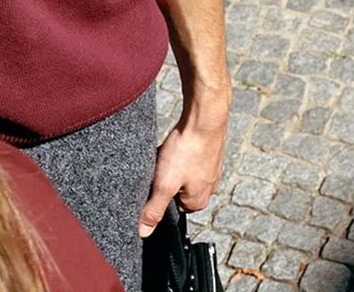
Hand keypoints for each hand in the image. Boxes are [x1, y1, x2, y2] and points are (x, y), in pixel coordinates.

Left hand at [138, 115, 226, 237]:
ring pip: (182, 171)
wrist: (204, 120)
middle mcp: (207, 189)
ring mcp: (210, 170)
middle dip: (165, 177)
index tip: (154, 180)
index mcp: (197, 202)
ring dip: (172, 162)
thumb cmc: (186, 151)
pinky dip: (180, 151)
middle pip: (176, 188)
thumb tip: (143, 232)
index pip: (171, 207)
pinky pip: (188, 156)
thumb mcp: (164, 184)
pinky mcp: (208, 152)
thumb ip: (154, 209)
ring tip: (169, 152)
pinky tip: (176, 143)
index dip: (158, 193)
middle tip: (161, 164)